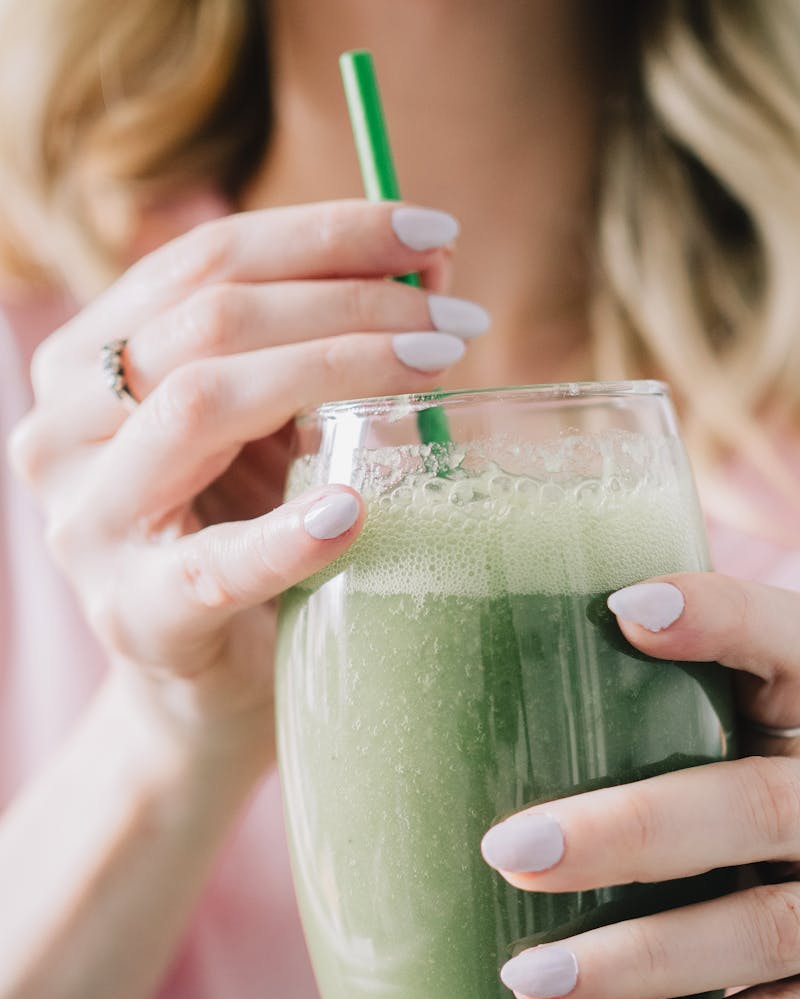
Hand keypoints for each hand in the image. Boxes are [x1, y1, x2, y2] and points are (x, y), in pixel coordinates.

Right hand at [7, 201, 485, 750]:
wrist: (200, 685)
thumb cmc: (241, 540)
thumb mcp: (272, 431)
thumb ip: (322, 349)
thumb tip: (431, 266)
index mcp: (88, 362)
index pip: (204, 261)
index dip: (324, 234)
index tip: (433, 231)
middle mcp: (65, 428)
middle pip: (207, 322)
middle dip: (347, 301)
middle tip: (454, 315)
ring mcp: (90, 525)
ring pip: (199, 404)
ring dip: (332, 372)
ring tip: (434, 368)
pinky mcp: (136, 614)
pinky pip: (212, 564)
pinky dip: (287, 535)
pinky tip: (353, 509)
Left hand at [481, 573, 799, 998]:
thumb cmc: (706, 891)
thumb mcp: (672, 820)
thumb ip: (595, 776)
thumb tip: (388, 752)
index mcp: (790, 738)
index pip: (793, 644)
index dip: (727, 615)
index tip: (622, 607)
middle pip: (765, 801)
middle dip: (635, 829)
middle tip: (510, 856)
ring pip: (774, 925)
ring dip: (643, 955)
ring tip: (531, 982)